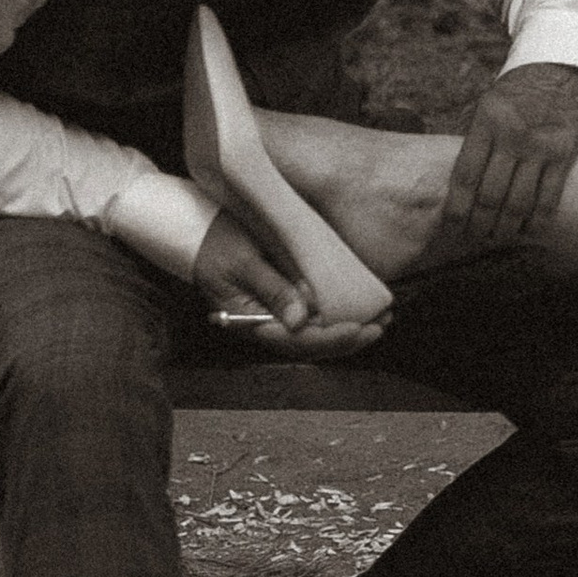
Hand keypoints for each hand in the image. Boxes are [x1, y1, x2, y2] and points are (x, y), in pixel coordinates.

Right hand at [192, 209, 391, 359]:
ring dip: (347, 330)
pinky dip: (336, 316)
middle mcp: (264, 326)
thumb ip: (273, 289)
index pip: (298, 341)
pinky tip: (359, 311)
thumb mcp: (243, 262)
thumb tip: (302, 321)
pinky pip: (311, 318)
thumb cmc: (216, 243)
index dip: (332, 338)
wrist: (194, 232)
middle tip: (383, 324)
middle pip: (311, 344)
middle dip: (349, 338)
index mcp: (251, 323)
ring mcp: (272, 316)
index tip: (360, 328)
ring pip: (314, 335)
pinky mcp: (280, 302)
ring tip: (381, 319)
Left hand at [437, 61, 577, 253]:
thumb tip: (458, 188)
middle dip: (480, 224)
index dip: (457, 209)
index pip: (465, 177)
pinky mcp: (565, 153)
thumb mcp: (488, 106)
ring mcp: (540, 145)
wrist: (561, 67)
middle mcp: (512, 135)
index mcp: (486, 122)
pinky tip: (529, 231)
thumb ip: (475, 142)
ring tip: (499, 236)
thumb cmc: (518, 92)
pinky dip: (537, 221)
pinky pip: (549, 198)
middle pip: (490, 196)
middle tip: (476, 236)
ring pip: (518, 203)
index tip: (453, 227)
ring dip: (507, 228)